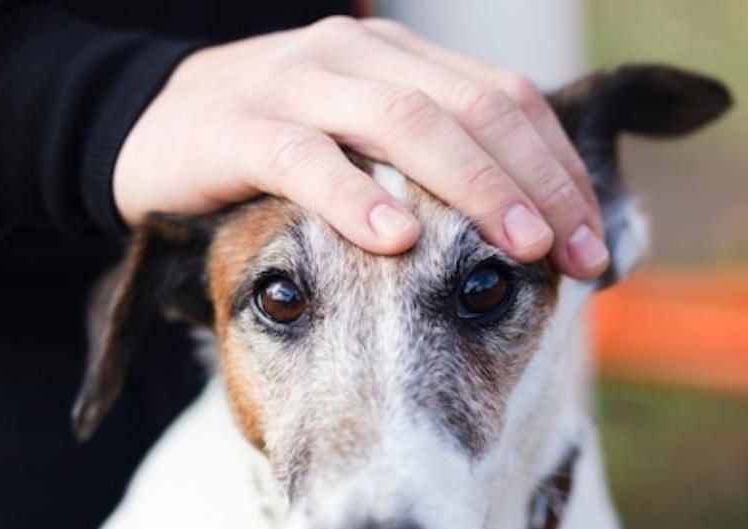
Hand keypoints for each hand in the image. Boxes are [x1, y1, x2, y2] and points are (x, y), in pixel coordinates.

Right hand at [113, 16, 608, 277]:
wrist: (151, 126)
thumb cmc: (276, 151)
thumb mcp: (365, 145)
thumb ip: (435, 167)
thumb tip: (530, 231)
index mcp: (401, 59)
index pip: (505, 100)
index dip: (559, 169)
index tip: (597, 244)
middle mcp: (357, 56)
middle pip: (471, 108)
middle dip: (534, 184)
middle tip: (576, 254)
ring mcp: (294, 82)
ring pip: (401, 121)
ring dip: (470, 186)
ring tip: (515, 248)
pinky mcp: (233, 125)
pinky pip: (302, 157)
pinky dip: (352, 197)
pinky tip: (393, 243)